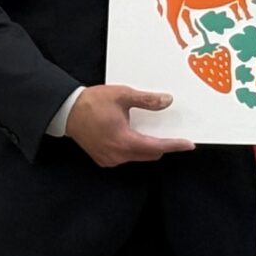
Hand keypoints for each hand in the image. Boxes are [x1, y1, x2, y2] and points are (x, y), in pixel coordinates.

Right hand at [66, 84, 195, 166]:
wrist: (67, 111)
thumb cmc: (93, 102)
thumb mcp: (123, 95)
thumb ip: (147, 100)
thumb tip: (167, 101)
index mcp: (124, 140)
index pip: (156, 147)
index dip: (174, 145)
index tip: (188, 145)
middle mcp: (118, 155)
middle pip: (149, 154)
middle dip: (162, 146)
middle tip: (170, 134)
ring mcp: (109, 159)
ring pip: (137, 157)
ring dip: (146, 146)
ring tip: (148, 131)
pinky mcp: (103, 160)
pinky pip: (125, 157)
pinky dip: (133, 148)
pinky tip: (131, 135)